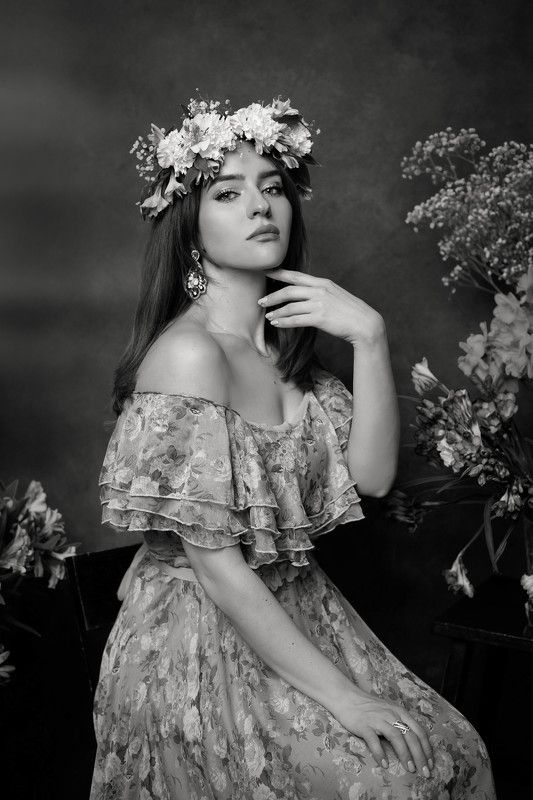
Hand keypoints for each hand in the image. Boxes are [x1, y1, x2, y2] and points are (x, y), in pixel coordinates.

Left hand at [261, 268, 384, 346]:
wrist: (366, 324)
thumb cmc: (351, 312)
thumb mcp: (336, 296)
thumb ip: (321, 293)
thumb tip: (307, 295)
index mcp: (323, 283)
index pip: (296, 276)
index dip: (279, 273)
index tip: (266, 272)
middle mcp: (320, 290)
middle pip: (289, 291)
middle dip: (272, 296)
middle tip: (261, 301)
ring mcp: (320, 304)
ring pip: (290, 307)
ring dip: (277, 312)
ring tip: (268, 317)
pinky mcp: (320, 318)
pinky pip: (296, 320)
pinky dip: (284, 322)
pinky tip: (277, 324)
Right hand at [330, 686, 433, 777]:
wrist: (347, 697)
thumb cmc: (369, 707)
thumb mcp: (390, 711)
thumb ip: (401, 723)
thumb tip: (414, 743)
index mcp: (400, 712)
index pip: (419, 731)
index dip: (427, 749)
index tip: (430, 764)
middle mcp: (391, 714)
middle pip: (410, 736)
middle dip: (420, 756)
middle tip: (425, 772)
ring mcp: (378, 719)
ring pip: (396, 737)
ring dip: (405, 754)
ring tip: (410, 769)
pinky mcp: (364, 725)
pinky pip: (374, 740)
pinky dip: (380, 753)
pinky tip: (384, 764)